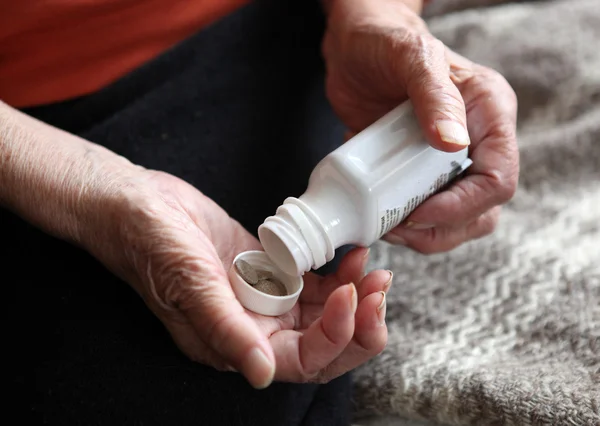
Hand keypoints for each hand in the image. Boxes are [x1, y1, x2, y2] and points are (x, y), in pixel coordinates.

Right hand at [1, 99, 389, 390]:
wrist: (138, 205)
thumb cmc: (151, 245)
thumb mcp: (188, 285)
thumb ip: (226, 330)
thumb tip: (263, 374)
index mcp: (236, 343)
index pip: (302, 360)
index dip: (335, 335)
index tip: (349, 295)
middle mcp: (256, 328)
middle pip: (324, 344)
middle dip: (359, 322)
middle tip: (379, 288)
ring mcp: (266, 299)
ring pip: (326, 313)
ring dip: (356, 297)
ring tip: (373, 270)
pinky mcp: (271, 270)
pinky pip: (315, 282)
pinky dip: (339, 273)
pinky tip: (352, 255)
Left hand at [322, 0, 518, 252]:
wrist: (355, 46)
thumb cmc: (386, 41)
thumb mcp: (412, 58)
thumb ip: (435, 96)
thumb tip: (454, 145)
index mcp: (490, 114)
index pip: (498, 178)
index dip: (462, 206)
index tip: (418, 212)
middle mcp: (476, 142)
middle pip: (481, 210)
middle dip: (442, 229)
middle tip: (399, 228)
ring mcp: (448, 160)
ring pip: (457, 220)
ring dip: (425, 234)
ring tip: (387, 226)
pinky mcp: (419, 171)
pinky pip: (425, 211)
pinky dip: (405, 223)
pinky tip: (380, 215)